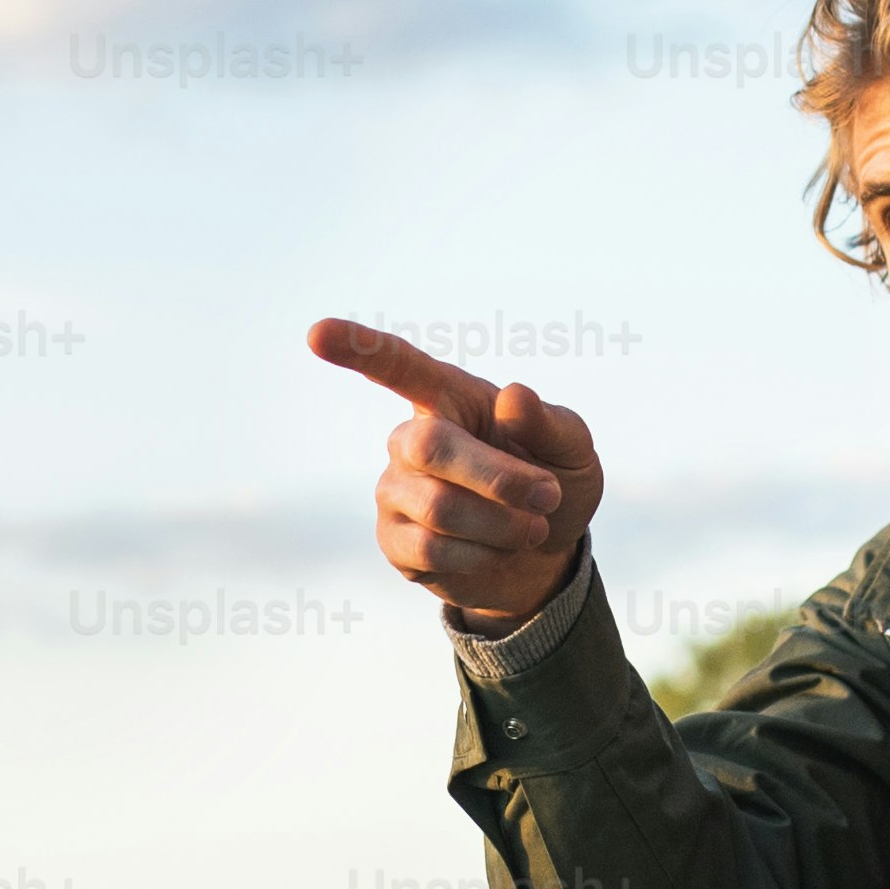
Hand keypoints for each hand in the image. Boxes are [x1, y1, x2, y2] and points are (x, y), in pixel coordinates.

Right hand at [312, 319, 605, 632]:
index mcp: (449, 398)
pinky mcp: (394, 540)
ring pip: (438, 506)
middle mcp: (411, 439)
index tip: (317, 333)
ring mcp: (396, 490)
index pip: (396, 365)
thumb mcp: (572, 449)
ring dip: (502, 524)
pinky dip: (480, 555)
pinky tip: (494, 552)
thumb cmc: (554, 482)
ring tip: (531, 528)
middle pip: (429, 445)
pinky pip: (429, 548)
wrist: (546, 556)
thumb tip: (513, 396)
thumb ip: (548, 422)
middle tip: (547, 496)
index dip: (357, 348)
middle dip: (497, 477)